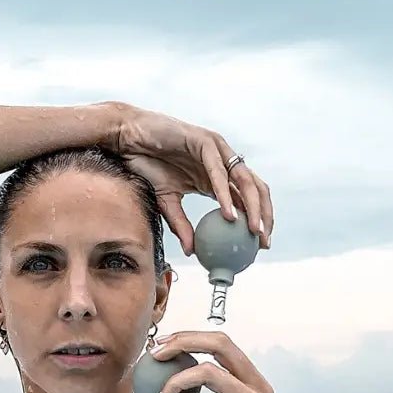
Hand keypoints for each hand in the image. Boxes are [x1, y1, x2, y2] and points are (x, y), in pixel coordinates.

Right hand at [101, 102, 273, 253]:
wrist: (129, 139)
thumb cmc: (147, 165)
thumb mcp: (166, 202)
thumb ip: (181, 225)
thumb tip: (191, 252)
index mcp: (217, 178)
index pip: (246, 200)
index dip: (258, 221)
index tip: (260, 245)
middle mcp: (222, 163)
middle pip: (254, 189)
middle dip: (264, 215)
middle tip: (263, 241)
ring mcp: (216, 150)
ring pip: (244, 179)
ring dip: (252, 206)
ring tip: (252, 229)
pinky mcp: (205, 142)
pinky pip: (218, 171)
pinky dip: (225, 193)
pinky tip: (228, 213)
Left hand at [148, 330, 272, 392]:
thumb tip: (166, 372)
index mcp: (253, 384)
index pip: (223, 343)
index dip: (190, 337)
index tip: (163, 344)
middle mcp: (258, 389)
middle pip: (220, 343)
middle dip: (183, 342)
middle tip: (155, 354)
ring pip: (205, 372)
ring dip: (172, 383)